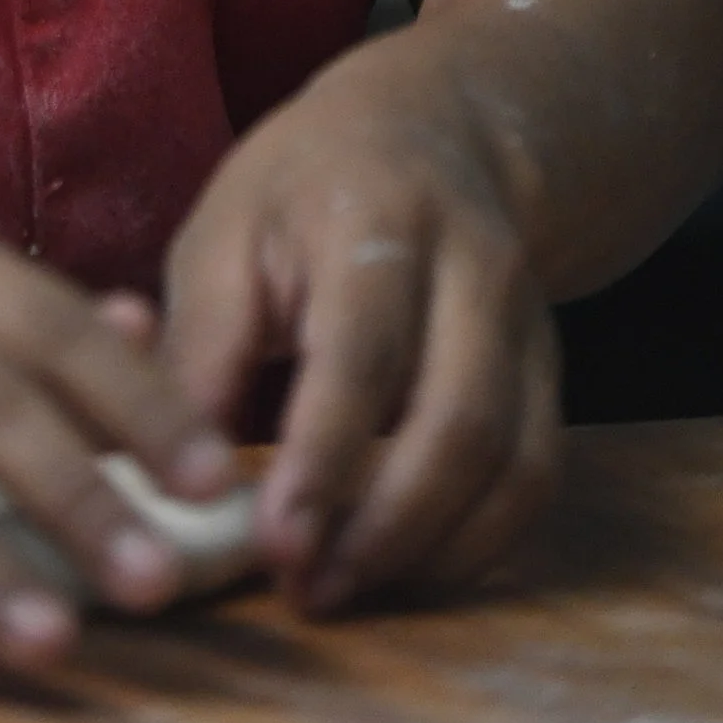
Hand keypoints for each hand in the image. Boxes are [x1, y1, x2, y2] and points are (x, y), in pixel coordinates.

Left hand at [160, 32, 561, 613]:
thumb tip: (171, 473)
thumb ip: (199, 345)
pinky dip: (478, 540)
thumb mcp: (225, 233)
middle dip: (387, 526)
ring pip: (514, 460)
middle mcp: (472, 266)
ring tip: (347, 590)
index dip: (324, 460)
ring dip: (433, 547)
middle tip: (310, 591)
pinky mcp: (551, 370)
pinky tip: (407, 565)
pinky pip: (536, 476)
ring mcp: (527, 320)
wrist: (430, 131)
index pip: (362, 354)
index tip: (276, 544)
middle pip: (460, 419)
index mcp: (374, 216)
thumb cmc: (299, 193)